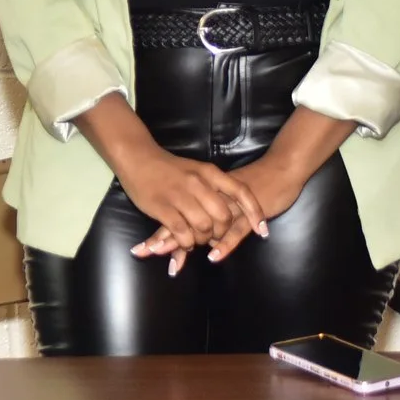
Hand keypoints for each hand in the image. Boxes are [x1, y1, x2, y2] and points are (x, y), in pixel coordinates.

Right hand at [109, 146, 264, 276]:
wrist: (137, 157)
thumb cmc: (168, 168)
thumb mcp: (196, 170)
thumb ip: (213, 187)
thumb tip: (228, 210)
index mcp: (209, 172)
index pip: (241, 192)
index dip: (254, 213)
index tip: (262, 230)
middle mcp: (197, 183)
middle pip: (223, 216)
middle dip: (222, 233)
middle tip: (215, 237)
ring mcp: (180, 195)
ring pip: (204, 226)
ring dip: (203, 239)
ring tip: (197, 240)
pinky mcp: (162, 207)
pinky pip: (182, 232)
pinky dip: (187, 242)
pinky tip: (184, 241)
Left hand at [134, 107, 356, 265]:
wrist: (280, 168)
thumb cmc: (252, 183)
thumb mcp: (222, 197)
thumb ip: (206, 212)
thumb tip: (189, 231)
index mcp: (201, 196)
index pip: (175, 215)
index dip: (159, 232)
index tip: (140, 248)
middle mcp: (211, 200)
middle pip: (183, 221)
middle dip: (165, 239)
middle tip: (146, 252)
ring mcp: (230, 206)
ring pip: (203, 227)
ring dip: (186, 243)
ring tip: (171, 262)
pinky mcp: (249, 213)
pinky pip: (236, 230)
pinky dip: (225, 244)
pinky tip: (213, 256)